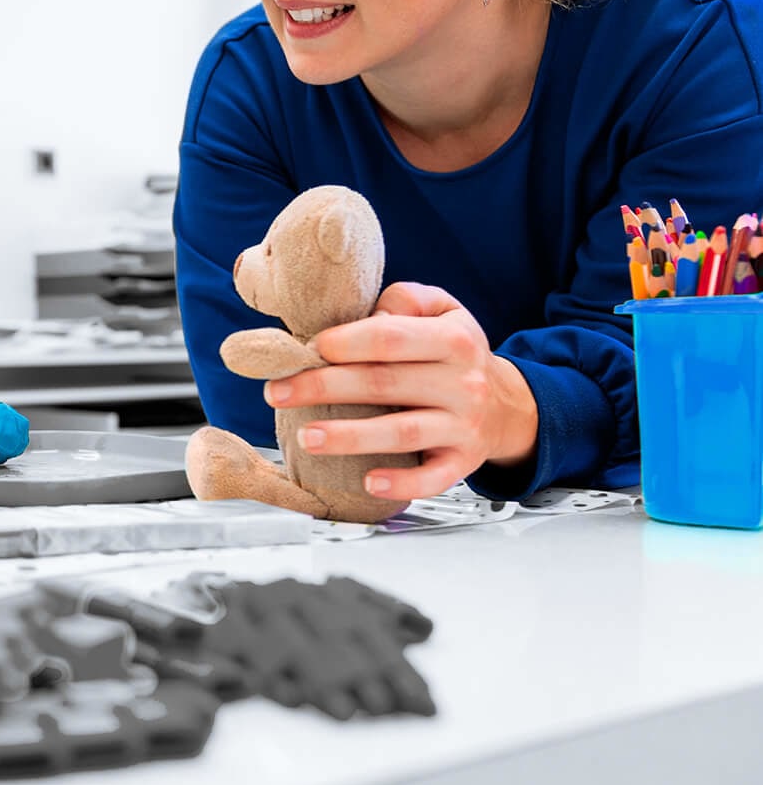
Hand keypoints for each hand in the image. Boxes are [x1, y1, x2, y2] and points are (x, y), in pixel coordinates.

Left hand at [262, 282, 538, 500]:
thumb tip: (367, 310)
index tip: (308, 347)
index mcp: (453, 340)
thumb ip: (406, 299)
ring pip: (403, 433)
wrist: (506, 405)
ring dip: (351, 437)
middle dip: (325, 387)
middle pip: (384, 384)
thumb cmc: (455, 355)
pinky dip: (402, 484)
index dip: (345, 342)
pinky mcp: (462, 463)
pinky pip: (433, 478)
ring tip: (307, 437)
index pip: (391, 338)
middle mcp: (462, 383)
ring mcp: (463, 426)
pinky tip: (370, 481)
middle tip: (277, 392)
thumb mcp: (444, 311)